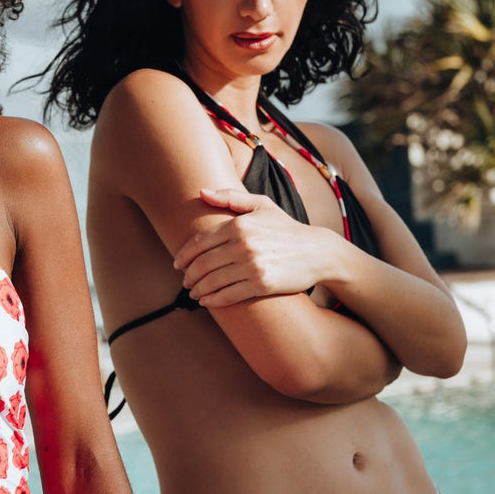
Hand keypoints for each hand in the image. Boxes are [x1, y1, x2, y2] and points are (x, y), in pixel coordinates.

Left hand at [171, 188, 334, 306]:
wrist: (316, 252)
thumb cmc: (286, 228)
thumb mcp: (261, 205)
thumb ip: (230, 196)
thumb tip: (201, 192)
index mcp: (239, 224)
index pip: (200, 242)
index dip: (184, 255)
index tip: (178, 263)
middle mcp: (243, 244)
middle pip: (202, 264)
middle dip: (189, 275)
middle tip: (185, 281)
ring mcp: (252, 265)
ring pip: (212, 281)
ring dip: (198, 289)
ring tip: (194, 292)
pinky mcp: (261, 284)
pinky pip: (228, 295)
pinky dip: (213, 300)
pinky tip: (207, 301)